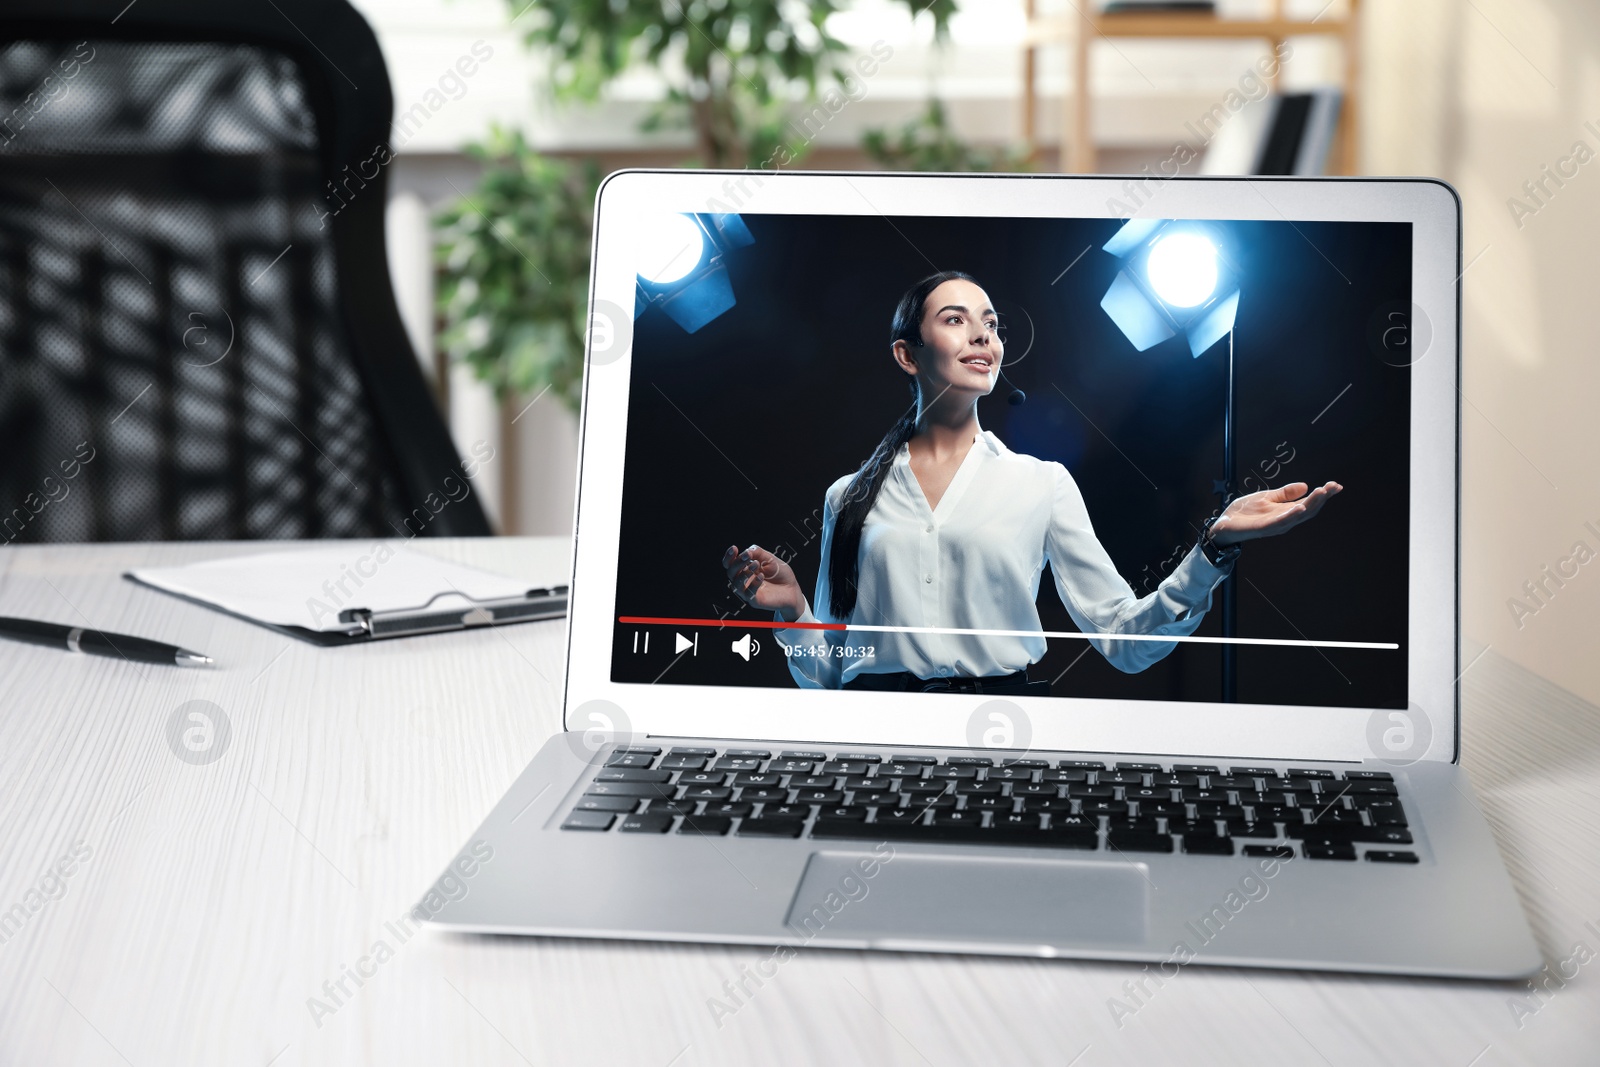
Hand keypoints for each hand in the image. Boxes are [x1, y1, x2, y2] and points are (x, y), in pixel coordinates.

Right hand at [722, 544, 805, 619]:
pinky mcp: (755, 601)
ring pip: (736, 585)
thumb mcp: (770, 559)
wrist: (792, 588)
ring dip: (743, 573)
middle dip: (737, 563)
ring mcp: (748, 591)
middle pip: (731, 573)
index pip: (730, 564)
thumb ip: (758, 553)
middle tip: (747, 556)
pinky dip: (753, 584)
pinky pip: (748, 594)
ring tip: (756, 564)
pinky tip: (761, 576)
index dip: (729, 557)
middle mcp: (744, 581)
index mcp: (745, 569)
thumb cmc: (780, 574)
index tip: (734, 548)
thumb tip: (747, 550)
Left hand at [1210, 481, 1341, 545]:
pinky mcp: (1263, 528)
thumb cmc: (1245, 512)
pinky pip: (1279, 523)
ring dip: (1310, 504)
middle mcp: (1284, 520)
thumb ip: (1285, 493)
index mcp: (1286, 512)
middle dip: (1321, 498)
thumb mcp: (1267, 497)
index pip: (1309, 503)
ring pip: (1297, 516)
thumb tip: (1305, 485)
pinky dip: (1290, 516)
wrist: (1224, 522)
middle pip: (1308, 510)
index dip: (1323, 495)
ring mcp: (1275, 525)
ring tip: (1321, 492)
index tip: (1336, 485)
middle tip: (1332, 487)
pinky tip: (1299, 508)